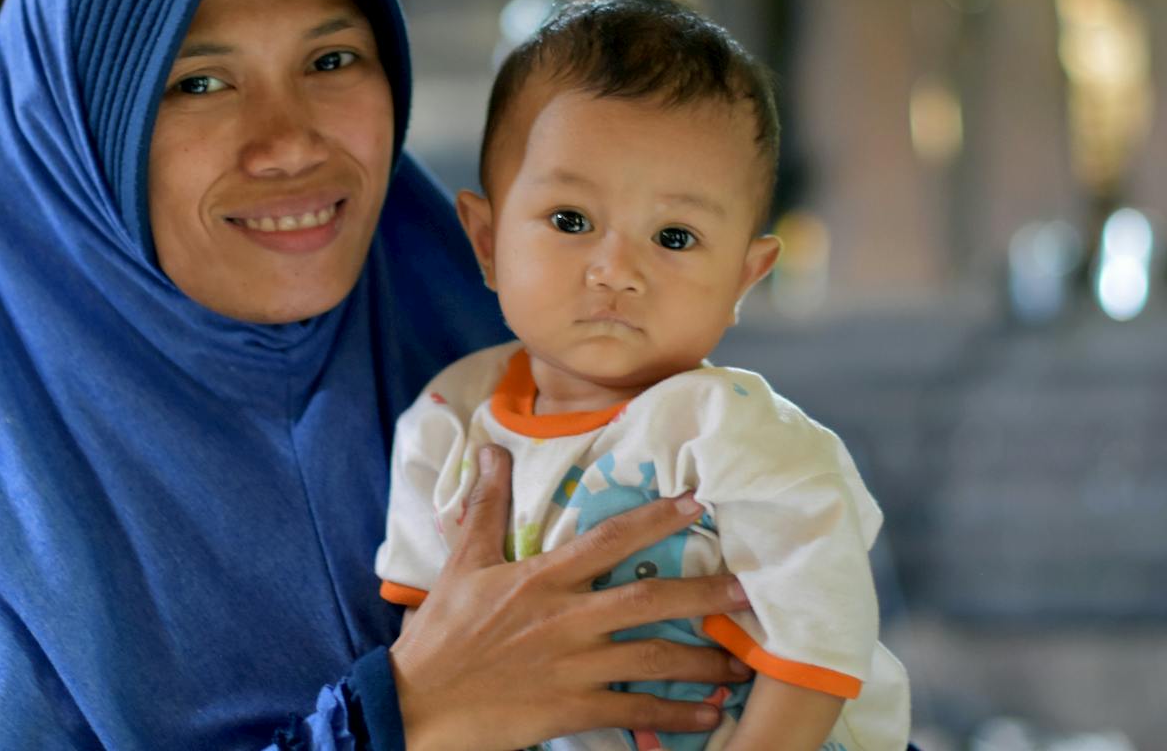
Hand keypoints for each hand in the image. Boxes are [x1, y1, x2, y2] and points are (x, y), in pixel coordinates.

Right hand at [390, 445, 753, 750]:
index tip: (697, 502)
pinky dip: (674, 716)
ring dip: (701, 659)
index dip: (654, 518)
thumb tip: (490, 450)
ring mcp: (571, 667)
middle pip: (646, 600)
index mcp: (541, 579)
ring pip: (651, 658)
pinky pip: (633, 712)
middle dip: (702, 593)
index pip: (607, 539)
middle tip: (749, 588)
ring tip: (742, 660)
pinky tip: (708, 715)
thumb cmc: (443, 633)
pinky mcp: (570, 710)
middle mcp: (565, 619)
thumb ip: (487, 508)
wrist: (418, 704)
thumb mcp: (463, 563)